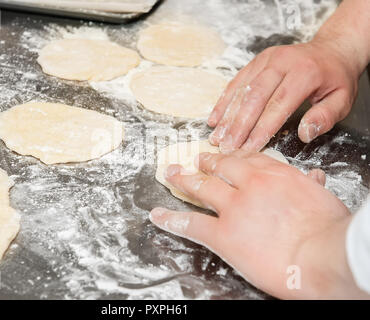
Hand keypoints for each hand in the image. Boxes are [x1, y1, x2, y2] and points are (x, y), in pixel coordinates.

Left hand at [150, 151, 367, 298]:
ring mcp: (233, 207)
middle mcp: (250, 184)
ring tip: (171, 174)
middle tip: (196, 160)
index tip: (226, 156)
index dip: (233, 157)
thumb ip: (310, 186)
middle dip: (206, 163)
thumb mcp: (323, 200)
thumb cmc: (330, 231)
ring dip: (184, 180)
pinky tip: (157, 215)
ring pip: (202, 188)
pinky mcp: (223, 233)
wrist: (324, 255)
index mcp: (276, 174)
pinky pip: (191, 223)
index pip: (248, 159)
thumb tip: (313, 177)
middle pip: (221, 167)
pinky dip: (170, 219)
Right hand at [207, 39, 360, 152]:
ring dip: (227, 116)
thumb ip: (325, 117)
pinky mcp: (256, 62)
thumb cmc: (335, 78)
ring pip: (241, 90)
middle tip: (227, 146)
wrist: (331, 48)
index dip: (261, 128)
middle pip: (254, 97)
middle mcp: (282, 63)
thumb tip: (304, 134)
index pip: (278, 104)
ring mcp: (266, 60)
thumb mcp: (342, 98)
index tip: (249, 148)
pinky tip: (215, 119)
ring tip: (217, 137)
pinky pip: (235, 82)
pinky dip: (223, 102)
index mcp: (305, 72)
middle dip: (238, 125)